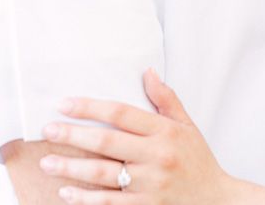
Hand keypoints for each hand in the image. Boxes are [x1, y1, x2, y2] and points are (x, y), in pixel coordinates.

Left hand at [40, 69, 234, 204]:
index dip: (91, 107)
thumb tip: (147, 72)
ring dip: (71, 167)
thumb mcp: (188, 125)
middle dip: (73, 135)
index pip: (121, 113)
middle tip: (47, 129)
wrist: (216, 200)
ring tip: (47, 161)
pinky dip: (85, 198)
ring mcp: (149, 184)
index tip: (65, 104)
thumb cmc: (198, 160)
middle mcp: (156, 156)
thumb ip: (166, 99)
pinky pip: (109, 202)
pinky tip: (66, 192)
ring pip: (102, 174)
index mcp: (165, 131)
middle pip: (107, 142)